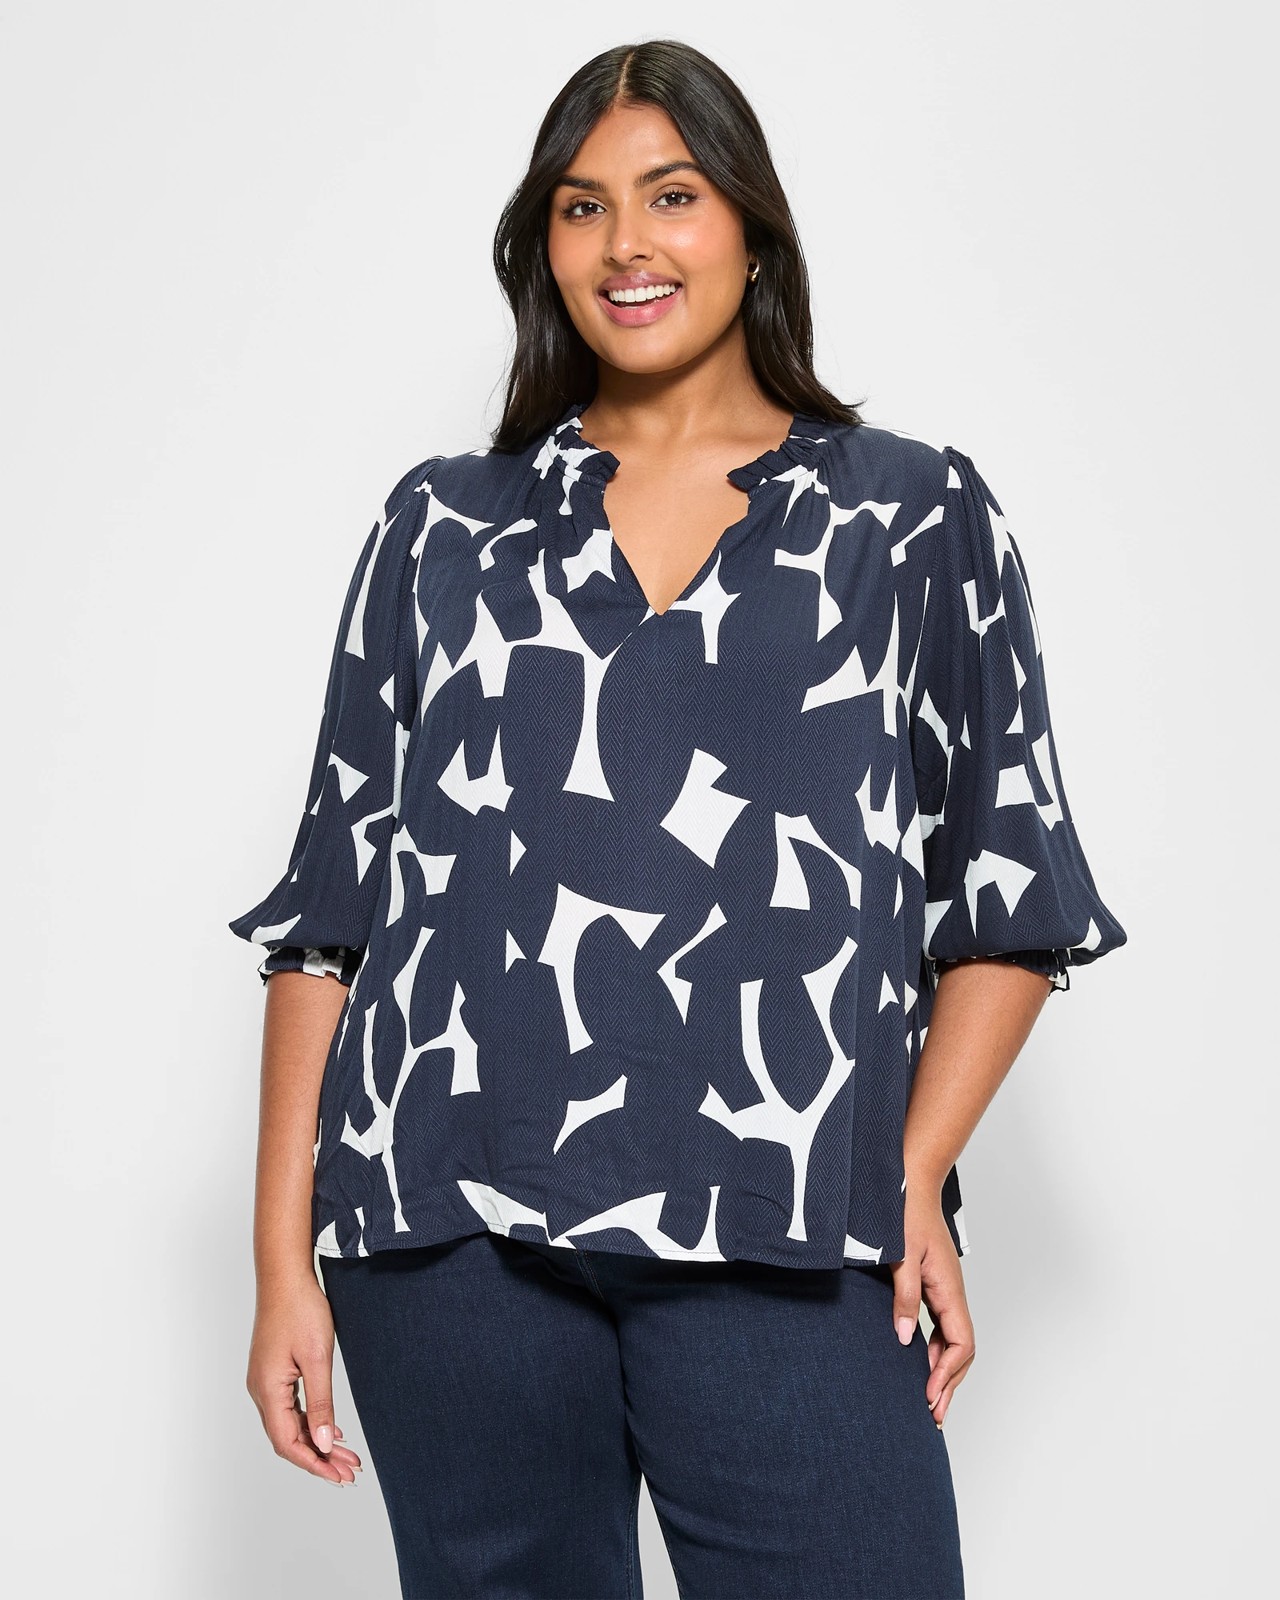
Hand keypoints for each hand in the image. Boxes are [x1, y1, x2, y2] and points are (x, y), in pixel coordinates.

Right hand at [246, 1274, 362, 1484]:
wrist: (286, 1276)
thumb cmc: (301, 1310)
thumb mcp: (317, 1358)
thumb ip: (320, 1402)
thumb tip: (323, 1442)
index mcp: (268, 1390)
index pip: (287, 1443)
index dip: (314, 1464)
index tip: (340, 1476)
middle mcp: (261, 1390)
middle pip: (287, 1438)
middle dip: (319, 1457)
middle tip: (350, 1471)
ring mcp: (265, 1381)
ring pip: (289, 1424)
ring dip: (316, 1440)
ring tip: (346, 1455)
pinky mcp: (272, 1371)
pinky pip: (289, 1407)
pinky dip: (309, 1421)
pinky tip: (329, 1426)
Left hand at [889, 1186, 974, 1427]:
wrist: (910, 1180)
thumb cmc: (905, 1211)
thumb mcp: (900, 1254)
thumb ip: (904, 1297)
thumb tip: (906, 1340)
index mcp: (949, 1289)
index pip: (961, 1343)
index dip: (947, 1374)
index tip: (929, 1396)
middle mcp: (952, 1293)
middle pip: (962, 1350)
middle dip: (950, 1384)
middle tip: (933, 1415)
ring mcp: (944, 1290)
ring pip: (954, 1340)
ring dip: (944, 1370)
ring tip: (929, 1399)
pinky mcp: (934, 1285)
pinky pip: (943, 1326)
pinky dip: (936, 1351)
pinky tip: (921, 1362)